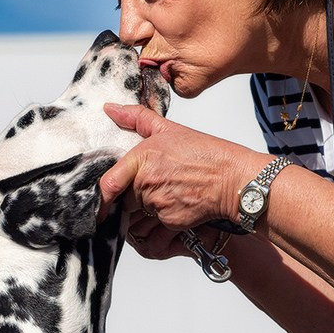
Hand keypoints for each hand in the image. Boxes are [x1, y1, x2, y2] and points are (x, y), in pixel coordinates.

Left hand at [98, 102, 260, 233]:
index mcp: (142, 158)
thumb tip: (111, 109)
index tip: (99, 203)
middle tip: (156, 186)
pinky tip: (180, 202)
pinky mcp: (169, 221)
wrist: (234, 179)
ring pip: (139, 213)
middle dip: (133, 197)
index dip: (101, 197)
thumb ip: (137, 118)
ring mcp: (157, 204)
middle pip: (124, 199)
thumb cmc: (206, 154)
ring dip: (147, 208)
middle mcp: (146, 183)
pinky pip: (156, 223)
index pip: (109, 183)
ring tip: (171, 192)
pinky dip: (164, 216)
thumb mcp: (171, 129)